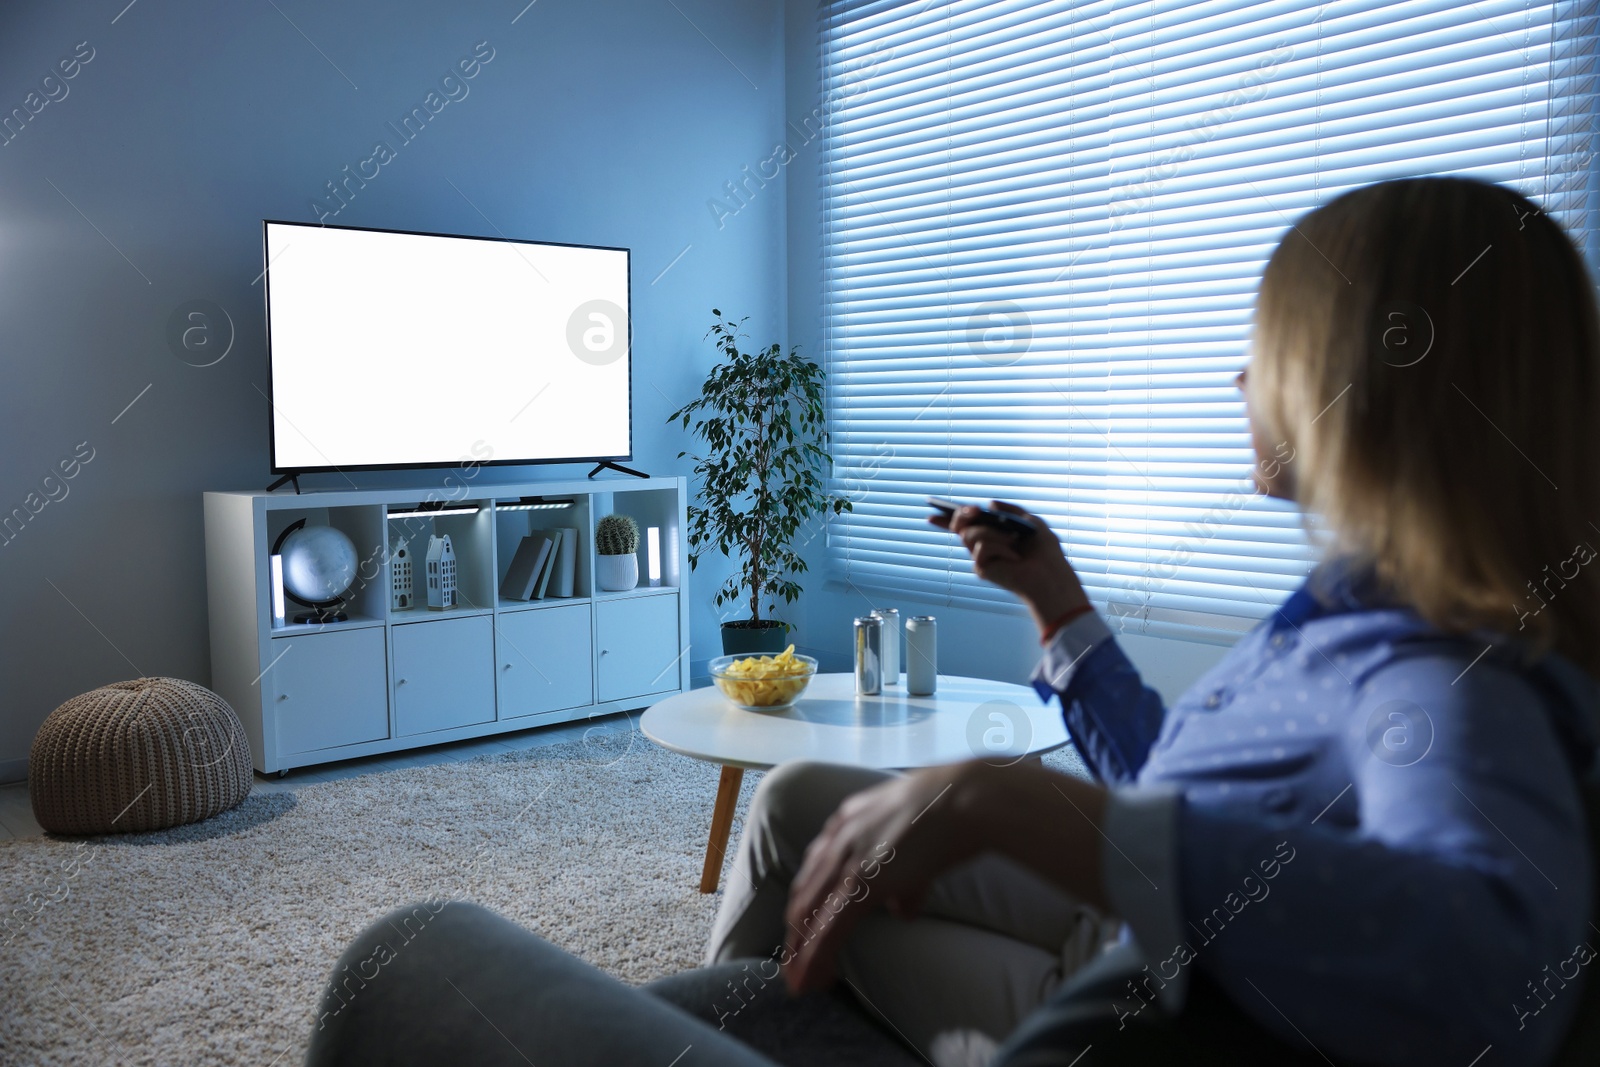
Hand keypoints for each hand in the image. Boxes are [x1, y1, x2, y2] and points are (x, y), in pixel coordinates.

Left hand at [781, 765, 979, 994]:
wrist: (967, 799)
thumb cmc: (954, 812)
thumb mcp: (917, 837)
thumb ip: (903, 874)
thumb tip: (900, 908)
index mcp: (848, 821)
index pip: (815, 869)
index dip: (808, 903)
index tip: (804, 929)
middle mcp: (839, 837)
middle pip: (803, 893)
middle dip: (794, 932)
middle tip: (791, 965)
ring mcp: (848, 858)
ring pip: (808, 914)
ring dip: (799, 950)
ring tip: (798, 981)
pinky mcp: (863, 881)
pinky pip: (829, 926)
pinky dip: (815, 955)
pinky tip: (811, 977)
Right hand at [930, 501, 1090, 636]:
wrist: (1050, 573)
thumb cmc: (1044, 551)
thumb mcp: (1031, 521)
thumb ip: (1010, 510)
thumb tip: (989, 504)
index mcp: (994, 534)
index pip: (966, 524)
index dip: (947, 519)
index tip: (932, 512)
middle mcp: (984, 546)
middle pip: (960, 527)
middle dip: (962, 515)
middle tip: (973, 511)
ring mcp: (981, 557)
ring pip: (970, 534)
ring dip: (993, 533)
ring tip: (1013, 539)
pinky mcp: (982, 568)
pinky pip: (981, 547)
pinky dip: (1000, 547)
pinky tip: (1013, 556)